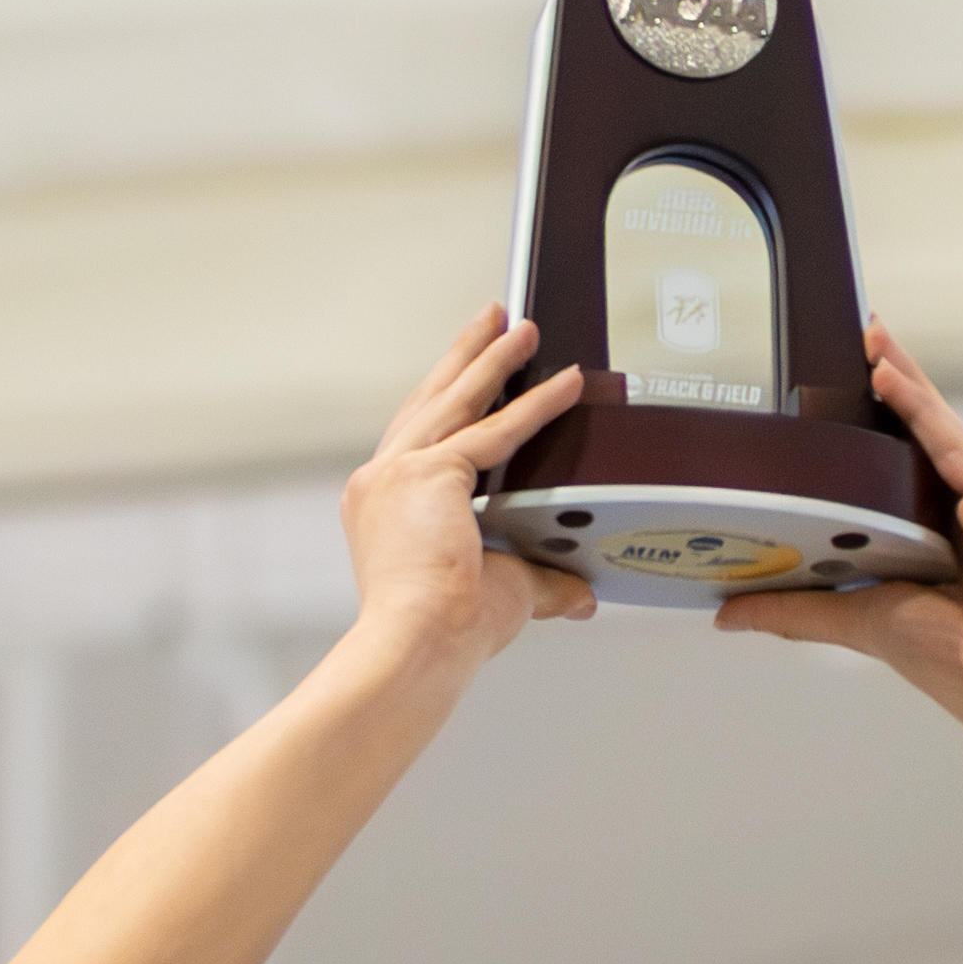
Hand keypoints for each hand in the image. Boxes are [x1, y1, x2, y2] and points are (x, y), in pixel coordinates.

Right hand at [344, 306, 591, 658]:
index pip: (427, 439)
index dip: (452, 402)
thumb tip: (581, 596)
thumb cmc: (445, 631)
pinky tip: (567, 381)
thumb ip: (542, 584)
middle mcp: (382, 482)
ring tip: (521, 325)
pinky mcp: (427, 474)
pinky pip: (495, 430)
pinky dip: (535, 404)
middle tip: (491, 319)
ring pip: (456, 400)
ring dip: (493, 359)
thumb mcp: (503, 595)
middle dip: (464, 357)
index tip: (472, 372)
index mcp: (388, 507)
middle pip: (430, 401)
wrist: (417, 644)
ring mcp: (397, 473)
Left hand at [721, 326, 962, 726]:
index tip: (840, 381)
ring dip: (902, 379)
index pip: (900, 467)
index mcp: (938, 541)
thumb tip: (728, 612)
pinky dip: (919, 409)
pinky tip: (888, 376)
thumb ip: (796, 608)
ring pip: (938, 430)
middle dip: (889, 383)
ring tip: (868, 335)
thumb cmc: (957, 665)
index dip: (873, 423)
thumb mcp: (856, 621)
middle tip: (855, 335)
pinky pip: (953, 446)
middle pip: (921, 436)